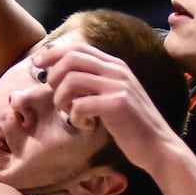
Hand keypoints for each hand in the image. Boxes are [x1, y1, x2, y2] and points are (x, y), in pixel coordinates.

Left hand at [33, 41, 189, 175]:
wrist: (158, 146)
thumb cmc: (131, 125)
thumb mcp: (114, 96)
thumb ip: (95, 82)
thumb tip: (62, 75)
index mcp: (115, 65)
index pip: (78, 48)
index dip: (52, 53)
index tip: (36, 63)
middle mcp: (117, 70)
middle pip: (70, 59)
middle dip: (53, 78)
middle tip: (59, 99)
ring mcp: (118, 86)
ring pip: (70, 81)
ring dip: (62, 100)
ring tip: (72, 114)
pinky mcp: (117, 104)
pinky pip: (79, 105)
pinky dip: (76, 117)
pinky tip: (86, 125)